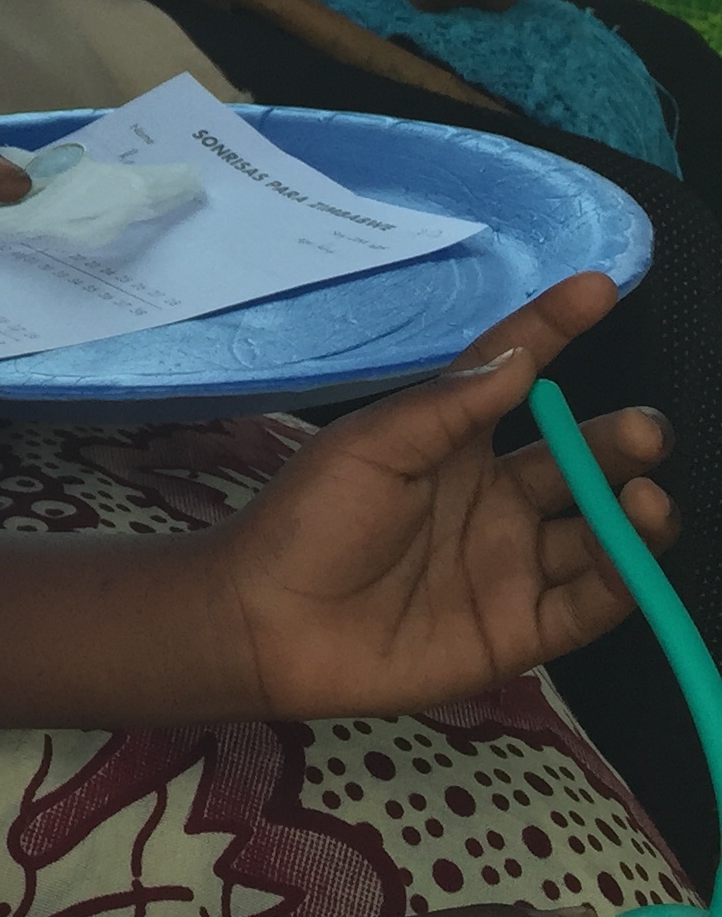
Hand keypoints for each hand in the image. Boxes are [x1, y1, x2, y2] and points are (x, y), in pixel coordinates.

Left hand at [199, 274, 670, 718]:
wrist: (268, 627)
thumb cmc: (308, 522)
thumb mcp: (369, 448)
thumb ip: (447, 409)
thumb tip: (520, 358)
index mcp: (454, 442)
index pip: (518, 375)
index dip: (556, 330)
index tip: (600, 286)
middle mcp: (496, 498)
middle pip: (577, 461)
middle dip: (618, 442)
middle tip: (644, 430)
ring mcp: (511, 564)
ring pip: (597, 534)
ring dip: (634, 515)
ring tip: (648, 497)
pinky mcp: (519, 630)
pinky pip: (588, 606)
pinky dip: (623, 582)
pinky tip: (634, 553)